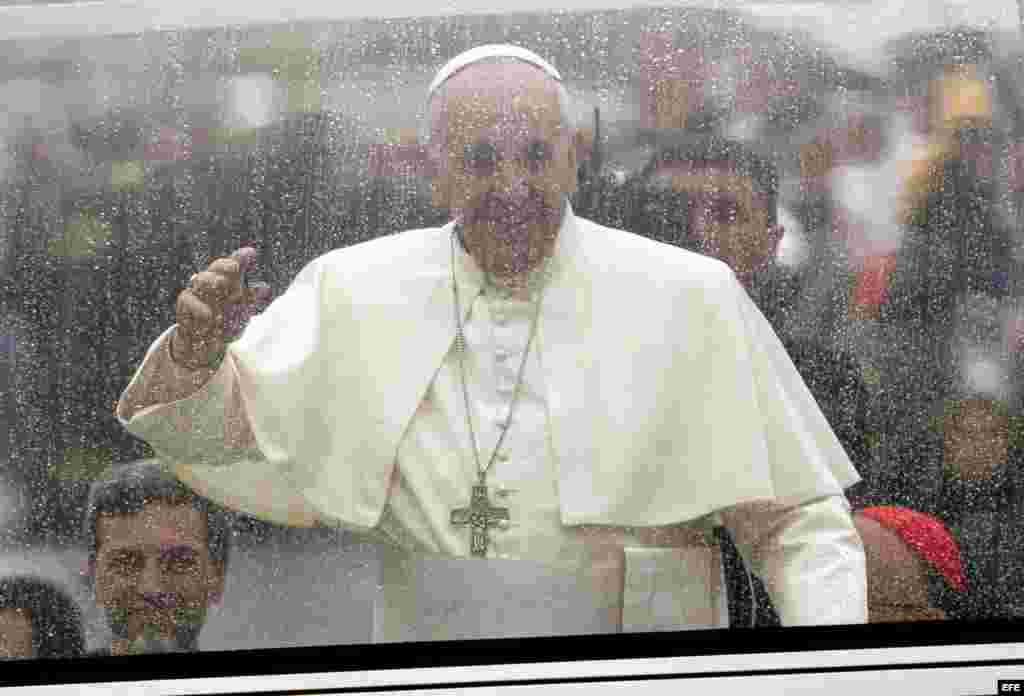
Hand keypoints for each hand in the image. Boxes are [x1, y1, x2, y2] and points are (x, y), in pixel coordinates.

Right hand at [171, 247, 271, 368]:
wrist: (205, 346)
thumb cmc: (225, 324)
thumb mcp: (241, 312)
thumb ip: (250, 298)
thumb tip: (265, 288)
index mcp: (227, 283)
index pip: (232, 266)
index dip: (239, 258)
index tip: (251, 253)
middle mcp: (211, 284)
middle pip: (215, 268)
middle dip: (225, 265)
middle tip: (236, 267)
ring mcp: (196, 293)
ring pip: (200, 279)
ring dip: (212, 281)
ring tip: (224, 284)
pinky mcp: (183, 306)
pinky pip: (187, 299)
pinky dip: (197, 305)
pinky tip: (208, 314)